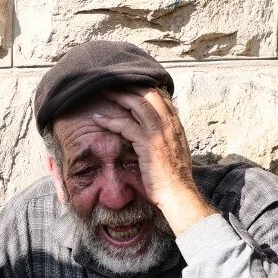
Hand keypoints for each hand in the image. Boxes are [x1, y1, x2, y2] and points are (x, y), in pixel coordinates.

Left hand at [92, 87, 215, 233]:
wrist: (179, 195)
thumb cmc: (174, 180)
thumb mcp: (175, 153)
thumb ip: (167, 139)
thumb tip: (158, 133)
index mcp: (176, 125)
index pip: (161, 97)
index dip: (144, 87)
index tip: (128, 84)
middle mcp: (170, 125)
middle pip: (149, 94)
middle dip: (129, 85)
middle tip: (113, 82)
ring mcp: (160, 133)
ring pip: (137, 104)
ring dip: (118, 96)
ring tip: (103, 91)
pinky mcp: (148, 144)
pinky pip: (126, 126)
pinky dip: (111, 120)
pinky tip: (99, 118)